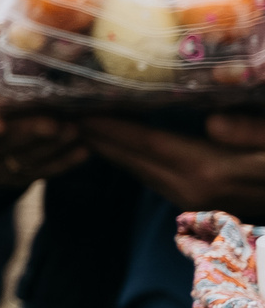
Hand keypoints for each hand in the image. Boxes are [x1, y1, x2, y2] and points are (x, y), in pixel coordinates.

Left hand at [80, 112, 264, 214]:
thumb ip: (252, 131)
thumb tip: (213, 123)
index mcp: (209, 170)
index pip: (145, 144)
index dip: (109, 125)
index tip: (74, 107)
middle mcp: (192, 189)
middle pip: (131, 159)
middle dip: (96, 135)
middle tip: (61, 109)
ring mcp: (193, 199)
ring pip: (138, 170)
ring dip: (109, 147)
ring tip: (81, 121)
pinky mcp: (198, 200)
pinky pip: (152, 176)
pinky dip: (130, 158)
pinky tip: (118, 142)